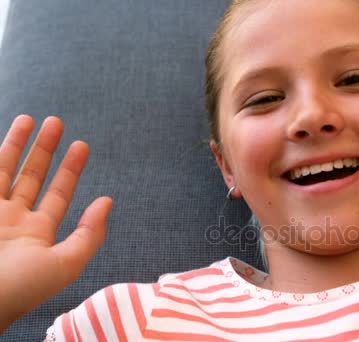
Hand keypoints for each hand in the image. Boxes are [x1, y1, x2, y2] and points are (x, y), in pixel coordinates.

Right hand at [0, 115, 111, 332]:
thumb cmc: (21, 288)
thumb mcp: (66, 264)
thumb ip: (89, 234)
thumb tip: (107, 201)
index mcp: (36, 234)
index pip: (58, 193)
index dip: (70, 170)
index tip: (82, 145)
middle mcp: (12, 221)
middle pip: (31, 176)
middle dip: (44, 149)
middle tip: (56, 121)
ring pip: (3, 170)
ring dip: (16, 144)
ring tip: (30, 118)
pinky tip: (3, 139)